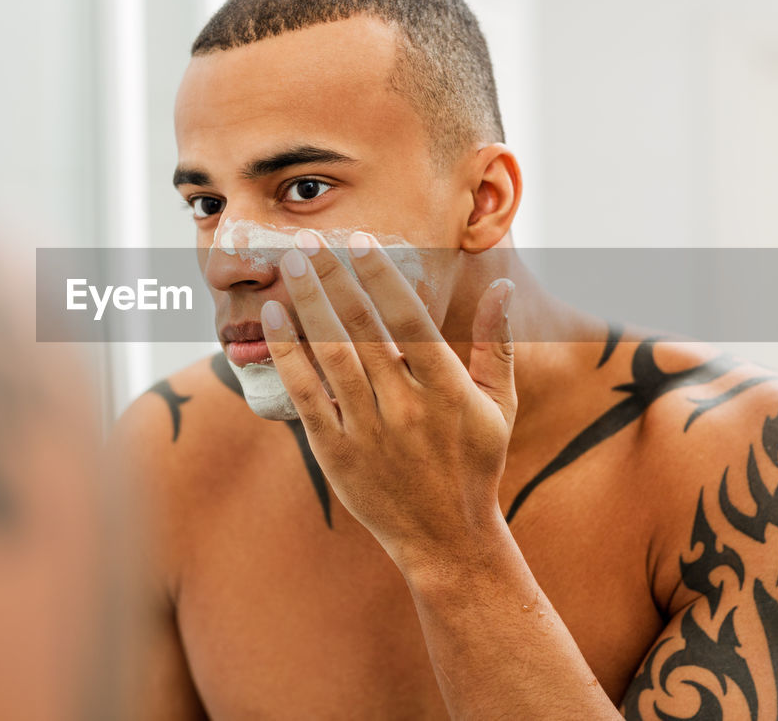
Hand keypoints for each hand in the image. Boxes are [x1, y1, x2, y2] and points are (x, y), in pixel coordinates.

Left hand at [260, 229, 516, 574]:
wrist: (447, 539)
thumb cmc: (476, 463)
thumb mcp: (500, 404)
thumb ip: (499, 341)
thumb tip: (504, 284)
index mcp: (447, 390)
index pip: (409, 319)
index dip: (381, 277)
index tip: (360, 241)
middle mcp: (405, 408)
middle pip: (361, 329)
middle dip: (333, 278)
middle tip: (309, 239)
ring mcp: (368, 431)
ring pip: (330, 356)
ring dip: (307, 305)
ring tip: (288, 264)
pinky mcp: (335, 453)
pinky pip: (305, 395)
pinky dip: (287, 355)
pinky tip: (273, 320)